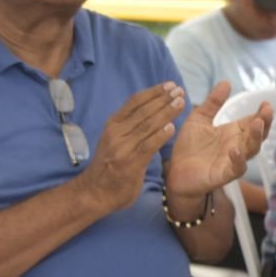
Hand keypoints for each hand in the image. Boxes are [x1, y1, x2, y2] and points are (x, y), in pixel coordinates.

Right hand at [77, 82, 182, 212]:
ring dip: (165, 112)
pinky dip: (160, 136)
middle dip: (163, 99)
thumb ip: (130, 127)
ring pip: (147, 125)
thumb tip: (151, 111)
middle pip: (143, 111)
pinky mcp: (129, 163)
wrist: (94, 192)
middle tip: (179, 90)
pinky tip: (172, 128)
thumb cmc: (110, 165)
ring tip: (180, 103)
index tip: (170, 84)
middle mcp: (116, 132)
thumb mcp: (115, 139)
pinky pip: (147, 146)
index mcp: (113, 124)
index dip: (154, 92)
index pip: (135, 102)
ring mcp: (122, 148)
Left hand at [165, 79, 270, 201]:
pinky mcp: (224, 174)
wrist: (174, 172)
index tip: (265, 103)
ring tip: (257, 124)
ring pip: (251, 150)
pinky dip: (239, 160)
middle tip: (266, 110)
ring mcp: (232, 161)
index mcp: (233, 132)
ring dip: (256, 137)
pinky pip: (236, 168)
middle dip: (264, 122)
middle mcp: (237, 146)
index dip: (261, 113)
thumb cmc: (189, 147)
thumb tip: (226, 81)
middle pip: (258, 135)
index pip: (252, 121)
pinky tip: (235, 149)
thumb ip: (213, 102)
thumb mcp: (199, 119)